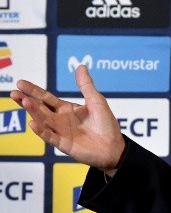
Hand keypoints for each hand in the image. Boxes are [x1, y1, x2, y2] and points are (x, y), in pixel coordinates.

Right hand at [10, 65, 125, 176]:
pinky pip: (50, 137)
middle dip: (27, 101)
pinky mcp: (64, 144)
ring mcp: (60, 132)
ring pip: (43, 121)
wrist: (115, 147)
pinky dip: (41, 131)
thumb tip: (80, 66)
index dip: (34, 91)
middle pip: (40, 109)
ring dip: (33, 112)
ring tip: (24, 102)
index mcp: (66, 109)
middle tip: (14, 93)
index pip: (46, 98)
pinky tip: (33, 123)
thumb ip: (86, 85)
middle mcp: (60, 120)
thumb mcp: (96, 101)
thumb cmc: (106, 124)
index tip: (21, 83)